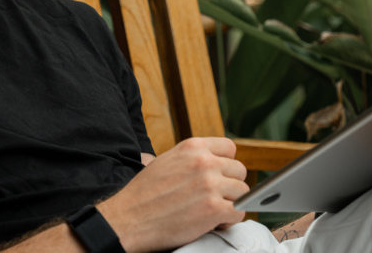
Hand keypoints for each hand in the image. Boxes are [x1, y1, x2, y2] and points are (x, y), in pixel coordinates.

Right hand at [97, 137, 247, 252]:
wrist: (128, 219)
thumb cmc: (144, 194)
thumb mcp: (167, 161)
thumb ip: (192, 159)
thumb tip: (212, 162)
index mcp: (193, 147)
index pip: (230, 148)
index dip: (227, 165)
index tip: (220, 177)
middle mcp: (204, 162)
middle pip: (240, 171)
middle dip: (230, 187)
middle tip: (216, 199)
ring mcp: (210, 185)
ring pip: (243, 192)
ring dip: (231, 204)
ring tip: (213, 212)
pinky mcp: (213, 208)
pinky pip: (239, 213)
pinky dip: (229, 220)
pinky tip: (214, 223)